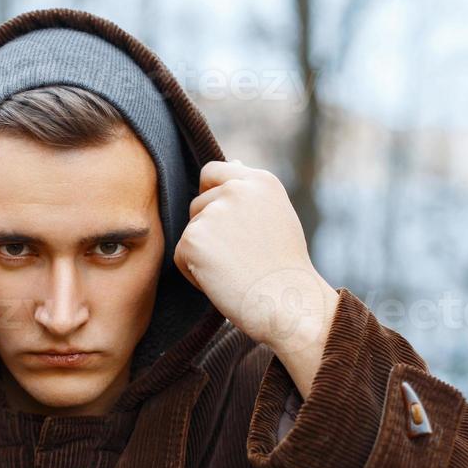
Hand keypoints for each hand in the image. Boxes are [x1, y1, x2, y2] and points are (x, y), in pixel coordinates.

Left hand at [174, 160, 337, 361]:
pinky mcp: (193, 238)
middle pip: (198, 204)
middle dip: (209, 231)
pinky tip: (223, 282)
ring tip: (236, 270)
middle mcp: (236, 189)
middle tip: (241, 258)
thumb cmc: (285, 268)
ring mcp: (213, 212)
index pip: (213, 171)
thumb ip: (251, 192)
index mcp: (260, 181)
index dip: (211, 195)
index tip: (225, 222)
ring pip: (190, 231)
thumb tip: (234, 164)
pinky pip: (180, 256)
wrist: (287, 302)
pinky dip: (195, 274)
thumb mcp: (278, 216)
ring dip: (203, 253)